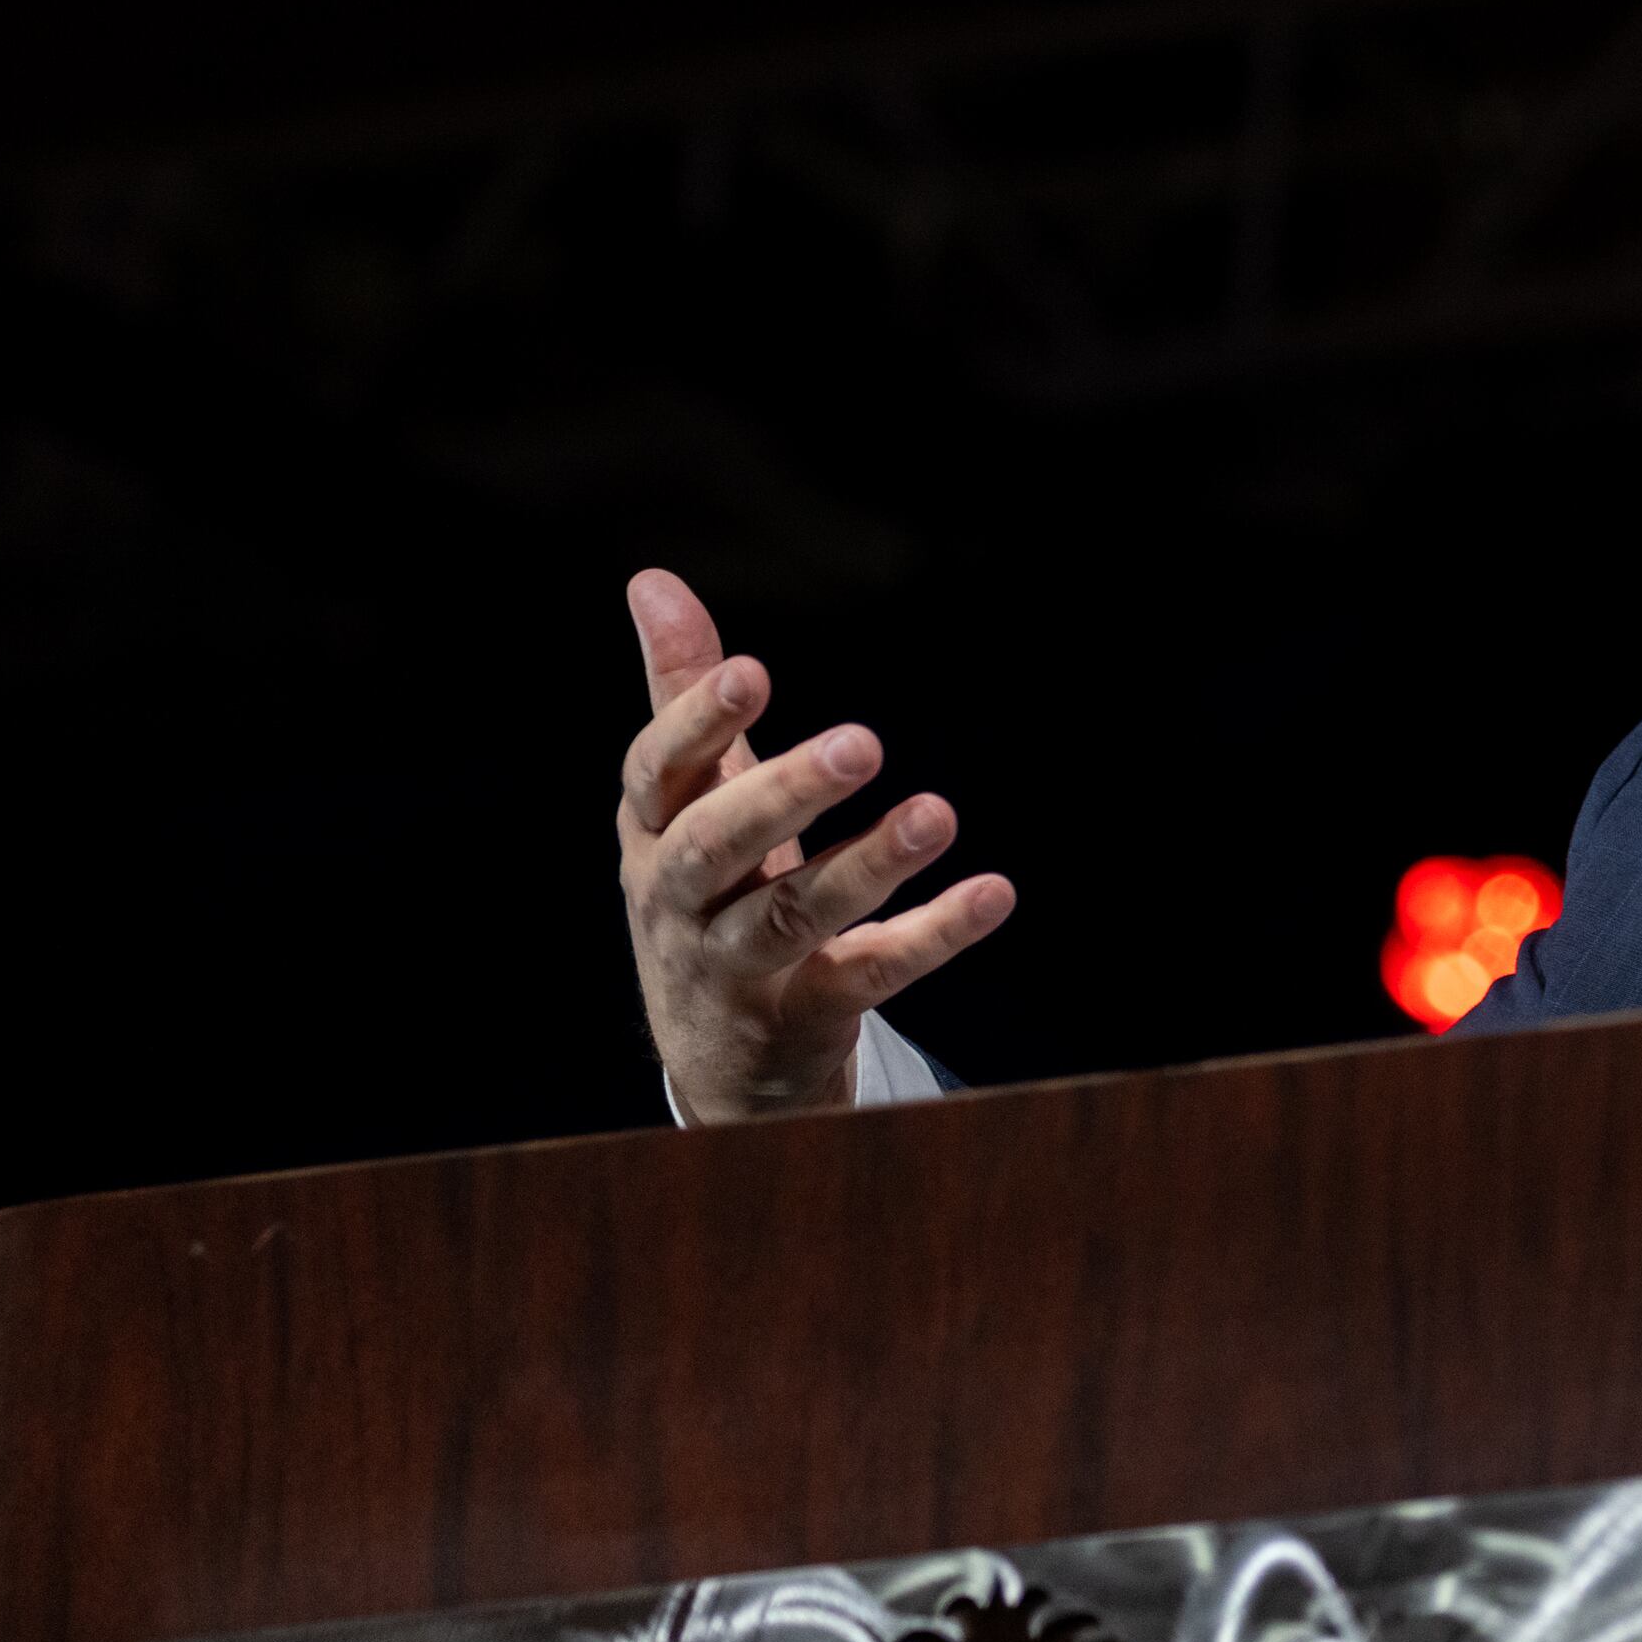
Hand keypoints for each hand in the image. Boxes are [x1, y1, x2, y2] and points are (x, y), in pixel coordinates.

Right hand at [616, 569, 1012, 1122]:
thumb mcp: (686, 802)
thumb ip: (679, 695)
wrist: (716, 1060)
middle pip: (717, 847)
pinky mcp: (805, 1016)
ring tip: (938, 815)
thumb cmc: (705, 894)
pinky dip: (932, 935)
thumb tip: (653, 581)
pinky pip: (870, 973)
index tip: (749, 671)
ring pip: (794, 915)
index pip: (658, 774)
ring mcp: (739, 967)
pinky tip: (991, 894)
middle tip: (864, 741)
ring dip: (869, 865)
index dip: (696, 723)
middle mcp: (679, 902)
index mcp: (650, 833)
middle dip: (785, 792)